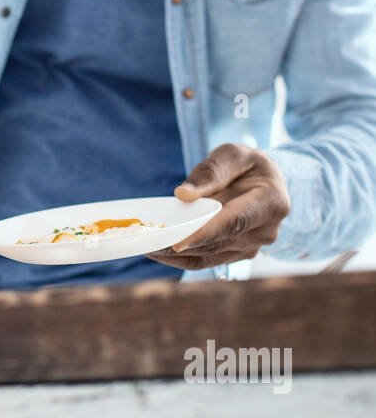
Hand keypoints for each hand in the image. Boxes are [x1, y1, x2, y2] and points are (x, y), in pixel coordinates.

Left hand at [145, 143, 291, 269]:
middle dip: (181, 243)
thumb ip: (210, 172)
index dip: (205, 233)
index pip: (235, 221)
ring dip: (175, 254)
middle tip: (146, 240)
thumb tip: (183, 195)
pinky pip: (205, 261)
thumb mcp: (232, 155)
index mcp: (272, 202)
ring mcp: (252, 247)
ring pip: (209, 256)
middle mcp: (266, 231)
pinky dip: (180, 258)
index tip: (177, 243)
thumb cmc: (247, 165)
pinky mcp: (236, 255)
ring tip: (144, 244)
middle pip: (218, 242)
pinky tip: (156, 251)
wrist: (264, 182)